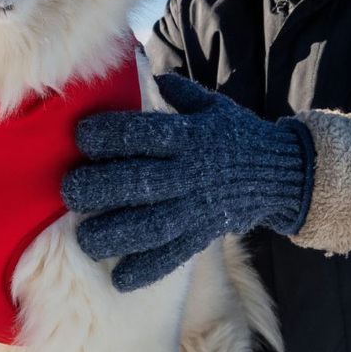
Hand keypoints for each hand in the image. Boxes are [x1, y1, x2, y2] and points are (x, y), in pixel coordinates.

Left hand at [62, 73, 314, 291]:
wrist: (280, 173)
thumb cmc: (234, 134)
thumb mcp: (210, 105)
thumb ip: (179, 91)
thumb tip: (151, 74)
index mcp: (189, 136)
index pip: (143, 134)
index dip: (108, 135)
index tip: (81, 137)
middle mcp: (190, 172)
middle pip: (138, 182)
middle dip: (98, 188)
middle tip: (70, 191)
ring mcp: (197, 207)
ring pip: (151, 225)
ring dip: (114, 234)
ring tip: (86, 238)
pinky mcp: (204, 234)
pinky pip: (174, 255)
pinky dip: (147, 269)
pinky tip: (119, 277)